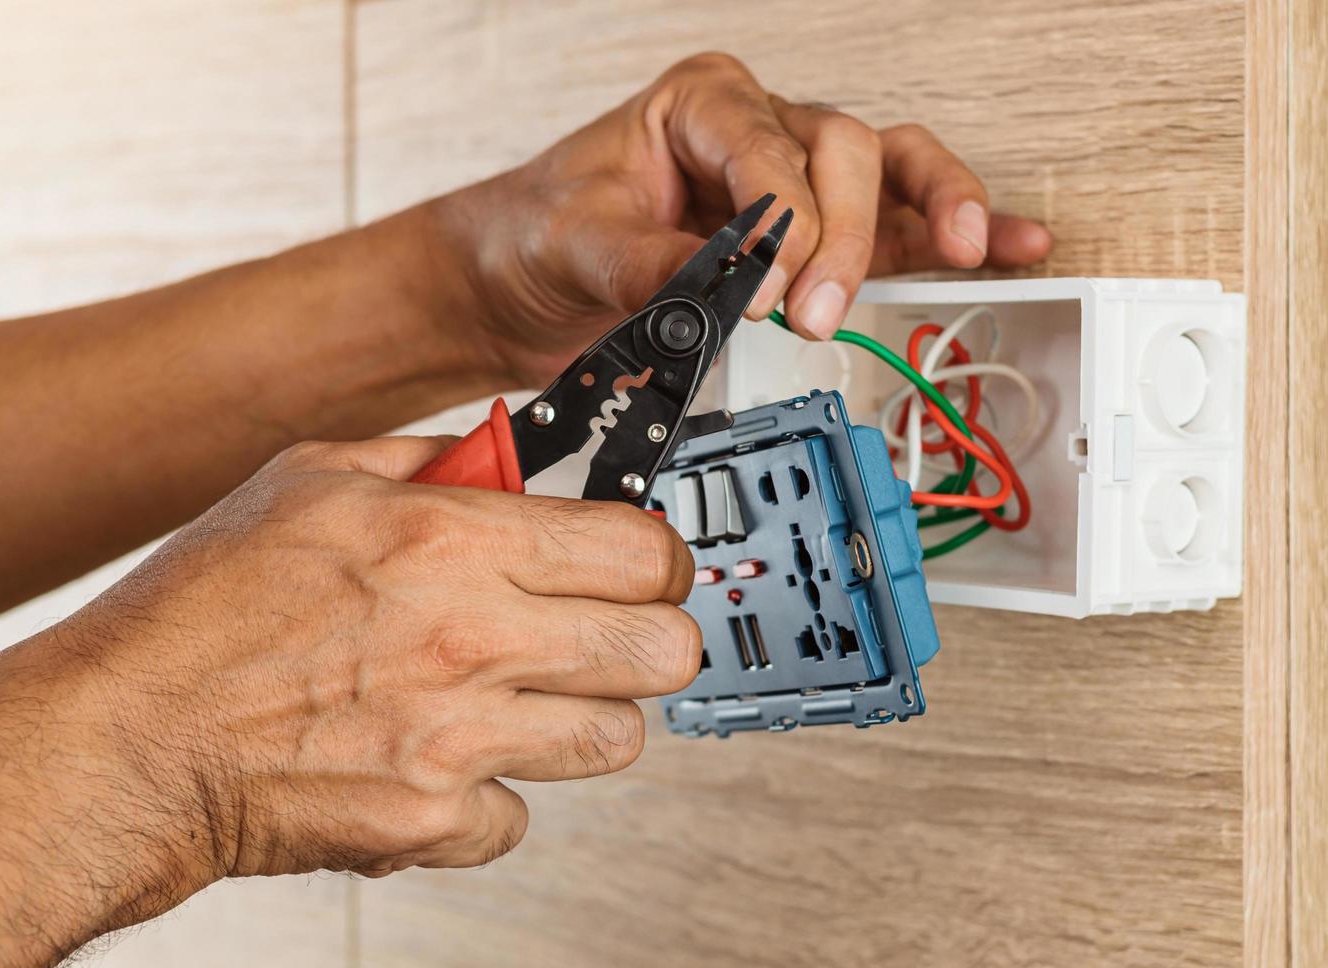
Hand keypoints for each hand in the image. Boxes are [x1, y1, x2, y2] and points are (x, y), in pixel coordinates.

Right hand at [66, 435, 698, 880]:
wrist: (127, 738)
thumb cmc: (202, 608)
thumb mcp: (310, 477)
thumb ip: (428, 460)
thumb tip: (505, 459)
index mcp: (450, 540)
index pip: (641, 550)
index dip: (656, 557)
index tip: (640, 565)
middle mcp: (469, 638)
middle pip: (661, 649)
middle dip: (647, 637)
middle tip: (608, 634)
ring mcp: (456, 738)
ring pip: (618, 739)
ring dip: (587, 717)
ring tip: (528, 698)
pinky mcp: (430, 821)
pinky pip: (521, 816)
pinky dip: (493, 796)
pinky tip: (446, 762)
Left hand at [435, 50, 1052, 380]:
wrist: (518, 283)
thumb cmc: (540, 236)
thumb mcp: (580, 245)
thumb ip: (655, 266)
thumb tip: (734, 290)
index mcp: (700, 103)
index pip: (771, 148)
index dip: (782, 221)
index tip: (768, 291)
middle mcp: (757, 129)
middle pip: (844, 155)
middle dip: (845, 235)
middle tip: (817, 309)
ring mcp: (791, 181)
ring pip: (888, 172)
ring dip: (933, 212)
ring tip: (973, 247)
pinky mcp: (807, 238)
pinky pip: (894, 223)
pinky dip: (946, 233)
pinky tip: (1004, 245)